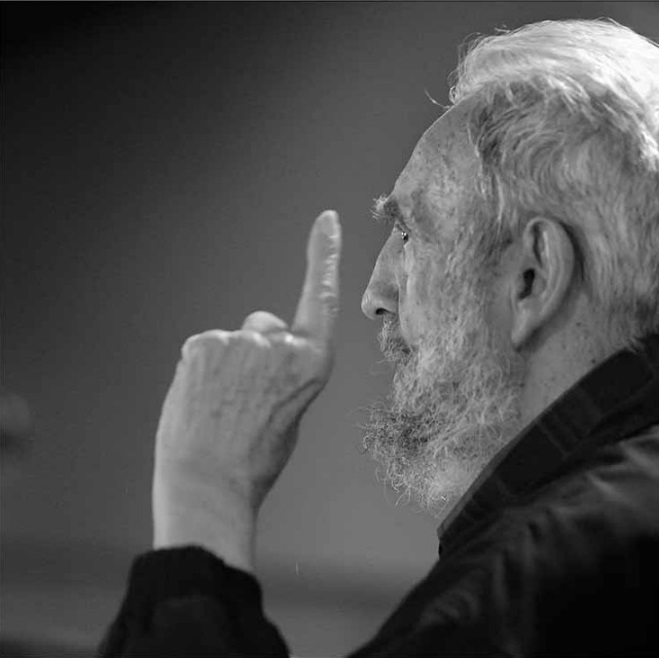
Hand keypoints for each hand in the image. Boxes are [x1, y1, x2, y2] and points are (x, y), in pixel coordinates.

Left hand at [152, 210, 341, 570]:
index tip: (325, 221)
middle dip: (256, 351)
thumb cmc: (254, 459)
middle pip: (265, 326)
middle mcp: (280, 345)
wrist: (208, 485)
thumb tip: (263, 355)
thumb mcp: (293, 413)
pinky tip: (202, 401)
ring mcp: (239, 342)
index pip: (321, 298)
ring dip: (226, 365)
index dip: (323, 256)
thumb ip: (287, 373)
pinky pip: (205, 349)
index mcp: (313, 364)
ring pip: (233, 342)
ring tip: (221, 408)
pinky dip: (202, 370)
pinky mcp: (203, 345)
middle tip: (244, 398)